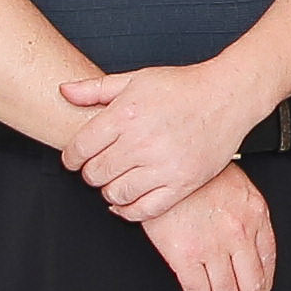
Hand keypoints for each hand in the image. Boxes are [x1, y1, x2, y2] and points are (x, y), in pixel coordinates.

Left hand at [58, 55, 256, 221]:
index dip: (72, 157)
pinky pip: (145, 210)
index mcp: (125, 114)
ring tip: (116, 181)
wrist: (226, 97)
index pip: (79, 149)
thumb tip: (64, 92)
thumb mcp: (135, 79)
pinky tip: (127, 202)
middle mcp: (141, 141)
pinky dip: (129, 211)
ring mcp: (162, 166)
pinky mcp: (181, 184)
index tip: (75, 159)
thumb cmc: (182, 87)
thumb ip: (95, 89)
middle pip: (95, 174)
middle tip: (99, 168)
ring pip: (116, 194)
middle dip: (91, 173)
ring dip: (109, 191)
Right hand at [139, 164, 278, 290]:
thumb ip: (247, 212)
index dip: (262, 284)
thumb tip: (249, 242)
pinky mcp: (185, 254)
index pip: (268, 261)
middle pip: (252, 285)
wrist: (165, 163)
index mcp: (255, 213)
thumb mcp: (235, 185)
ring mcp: (213, 245)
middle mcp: (239, 233)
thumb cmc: (196, 173)